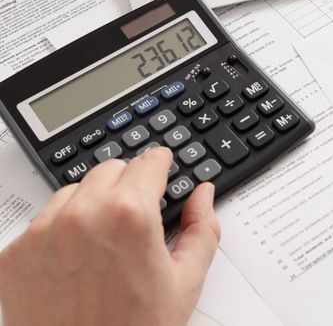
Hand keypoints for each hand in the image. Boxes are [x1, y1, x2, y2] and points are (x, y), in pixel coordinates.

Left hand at [0, 147, 219, 325]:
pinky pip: (42, 221)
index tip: (162, 168)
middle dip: (128, 184)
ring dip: (92, 202)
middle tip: (137, 215)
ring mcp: (44, 234)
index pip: (149, 160)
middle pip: (111, 169)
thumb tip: (202, 194)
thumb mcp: (185, 284)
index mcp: (130, 215)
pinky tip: (75, 261)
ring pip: (74, 190)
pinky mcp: (15, 255)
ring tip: (105, 241)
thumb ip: (202, 229)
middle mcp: (84, 215)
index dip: (161, 165)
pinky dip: (60, 230)